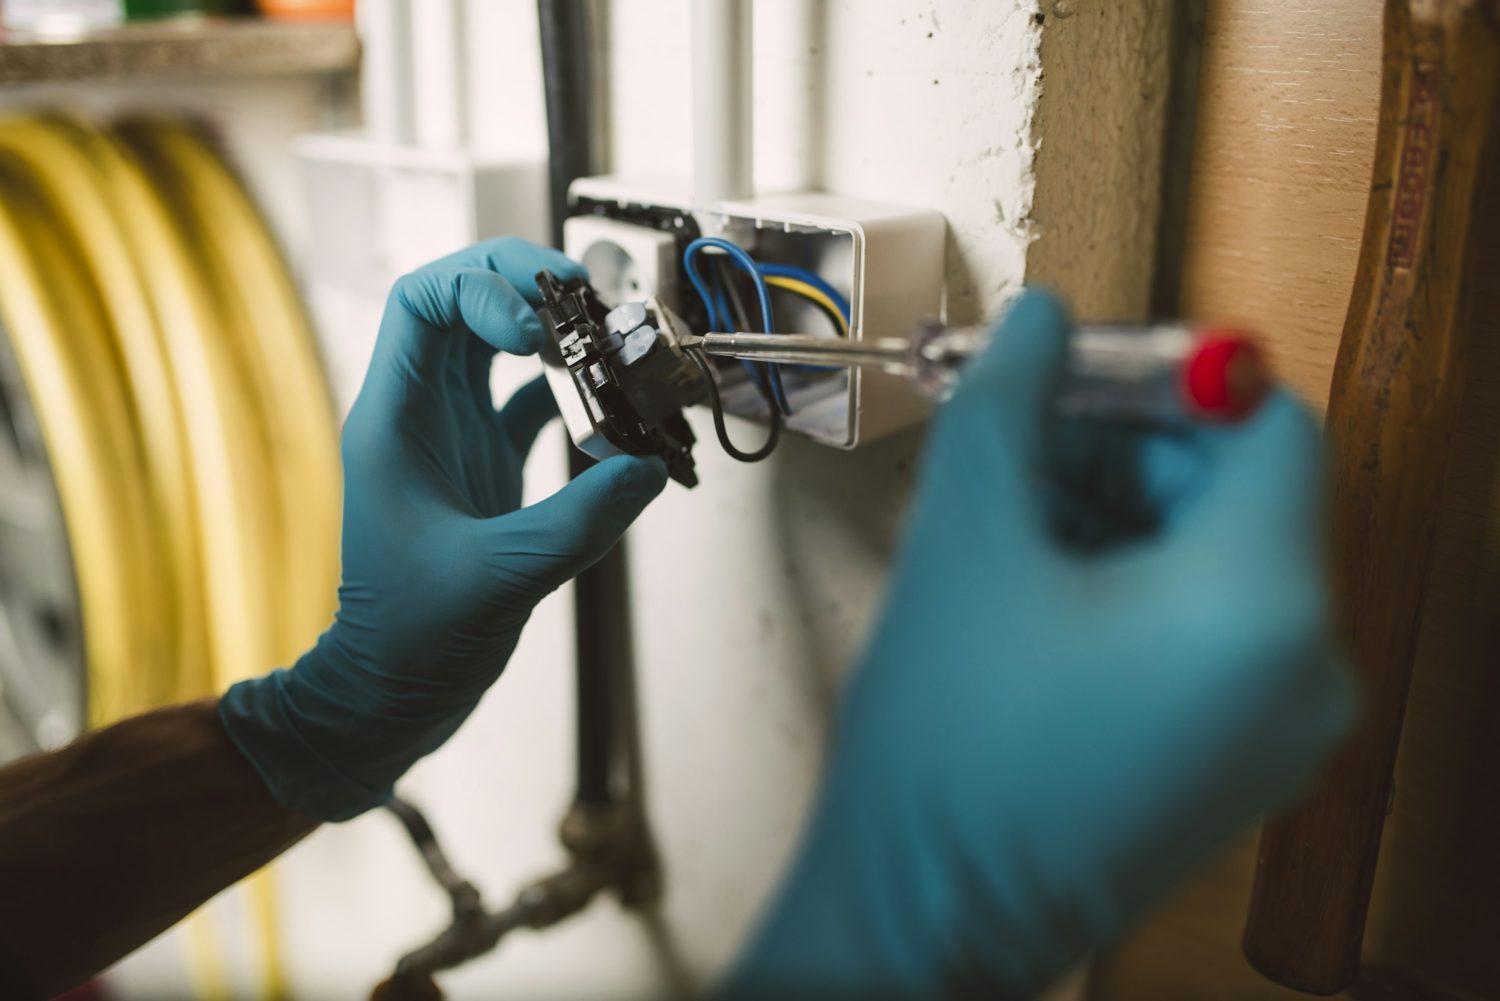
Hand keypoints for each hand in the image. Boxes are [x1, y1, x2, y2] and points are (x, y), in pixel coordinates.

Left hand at [221, 238, 667, 820]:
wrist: (393, 691)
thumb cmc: (412, 641)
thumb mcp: (499, 579)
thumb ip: (577, 522)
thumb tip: (648, 466)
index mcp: (394, 419)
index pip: (423, 302)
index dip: (483, 289)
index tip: (538, 327)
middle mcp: (421, 412)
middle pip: (464, 300)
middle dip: (527, 284)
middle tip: (590, 299)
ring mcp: (453, 433)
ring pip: (498, 341)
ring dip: (554, 329)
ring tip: (610, 337)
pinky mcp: (485, 461)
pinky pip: (528, 396)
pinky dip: (572, 388)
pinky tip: (612, 404)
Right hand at [720, 292, 1355, 998]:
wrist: (925, 913)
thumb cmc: (947, 759)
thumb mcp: (967, 538)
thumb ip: (1008, 400)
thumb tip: (1038, 324)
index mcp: (1258, 608)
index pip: (1266, 423)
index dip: (1169, 380)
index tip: (1084, 378)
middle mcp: (1301, 671)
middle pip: (1241, 490)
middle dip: (1129, 449)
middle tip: (1028, 445)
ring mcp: (1279, 726)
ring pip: (1222, 560)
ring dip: (1124, 515)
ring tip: (1017, 526)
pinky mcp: (1241, 758)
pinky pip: (1214, 630)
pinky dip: (1139, 586)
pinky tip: (1044, 591)